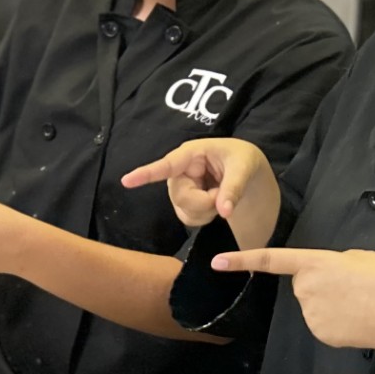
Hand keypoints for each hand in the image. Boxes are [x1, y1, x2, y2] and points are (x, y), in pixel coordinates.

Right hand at [123, 138, 279, 249]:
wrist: (248, 175)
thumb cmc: (244, 160)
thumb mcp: (245, 168)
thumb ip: (234, 188)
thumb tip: (224, 211)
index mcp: (191, 154)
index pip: (167, 165)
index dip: (146, 173)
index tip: (126, 181)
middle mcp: (180, 171)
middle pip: (181, 196)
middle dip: (205, 201)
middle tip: (223, 194)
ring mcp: (180, 189)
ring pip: (184, 210)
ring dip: (207, 209)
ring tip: (220, 195)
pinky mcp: (184, 204)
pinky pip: (189, 219)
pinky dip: (206, 217)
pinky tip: (214, 205)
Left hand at [214, 247, 374, 352]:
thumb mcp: (360, 258)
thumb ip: (333, 263)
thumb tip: (324, 276)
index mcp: (315, 262)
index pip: (271, 259)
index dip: (242, 260)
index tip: (217, 262)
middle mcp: (305, 288)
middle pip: (302, 285)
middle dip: (320, 285)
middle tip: (351, 287)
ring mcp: (310, 313)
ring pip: (312, 305)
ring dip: (330, 304)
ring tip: (358, 303)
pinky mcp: (318, 332)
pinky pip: (321, 323)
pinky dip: (336, 322)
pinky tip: (356, 320)